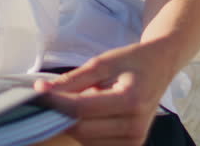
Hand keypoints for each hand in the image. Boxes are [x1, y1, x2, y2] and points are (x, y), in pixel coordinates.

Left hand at [33, 42, 172, 145]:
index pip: (81, 109)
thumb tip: (43, 91)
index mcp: (131, 100)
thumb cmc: (132, 62)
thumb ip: (73, 79)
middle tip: (48, 98)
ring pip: (85, 140)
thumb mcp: (103, 62)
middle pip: (81, 129)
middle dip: (60, 115)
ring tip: (79, 102)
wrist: (160, 68)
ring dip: (73, 124)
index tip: (38, 92)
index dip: (56, 102)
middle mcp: (135, 126)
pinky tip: (89, 115)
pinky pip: (95, 145)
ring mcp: (134, 141)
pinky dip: (85, 131)